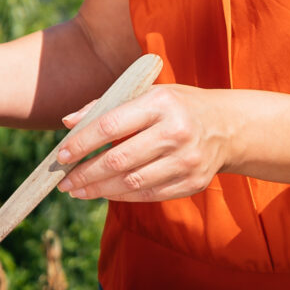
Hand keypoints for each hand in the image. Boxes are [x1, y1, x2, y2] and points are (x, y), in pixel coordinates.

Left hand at [56, 84, 232, 201]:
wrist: (228, 127)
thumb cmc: (177, 106)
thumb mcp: (148, 94)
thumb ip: (107, 105)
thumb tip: (68, 122)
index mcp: (161, 103)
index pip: (110, 125)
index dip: (81, 143)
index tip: (61, 155)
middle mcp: (176, 131)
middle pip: (119, 159)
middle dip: (85, 173)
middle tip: (63, 181)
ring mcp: (187, 160)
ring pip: (131, 182)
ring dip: (98, 189)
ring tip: (77, 190)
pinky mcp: (193, 183)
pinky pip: (148, 194)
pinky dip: (121, 196)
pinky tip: (104, 193)